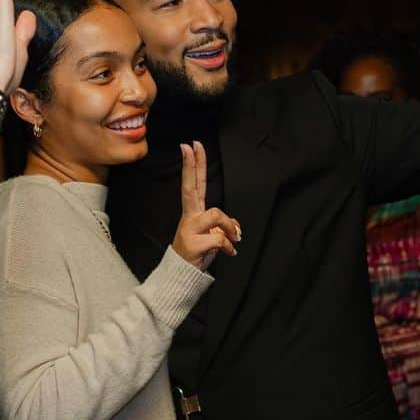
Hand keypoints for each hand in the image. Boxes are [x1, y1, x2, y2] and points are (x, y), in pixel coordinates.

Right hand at [172, 141, 240, 269]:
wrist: (183, 274)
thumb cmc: (198, 252)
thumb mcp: (211, 235)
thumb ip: (222, 225)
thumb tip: (236, 228)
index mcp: (193, 212)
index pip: (193, 184)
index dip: (192, 166)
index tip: (189, 146)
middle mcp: (189, 217)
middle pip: (191, 186)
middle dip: (194, 165)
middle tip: (193, 144)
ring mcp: (190, 229)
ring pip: (216, 214)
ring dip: (229, 227)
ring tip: (233, 239)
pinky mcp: (195, 244)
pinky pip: (220, 238)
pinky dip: (229, 246)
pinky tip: (228, 252)